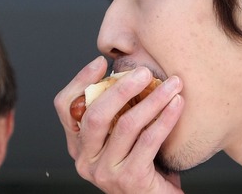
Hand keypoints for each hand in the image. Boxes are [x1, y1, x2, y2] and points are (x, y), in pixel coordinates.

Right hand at [54, 56, 184, 192]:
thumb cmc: (141, 167)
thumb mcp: (119, 139)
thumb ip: (114, 115)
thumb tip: (125, 74)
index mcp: (77, 146)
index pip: (65, 106)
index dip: (80, 81)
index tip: (101, 62)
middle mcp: (84, 160)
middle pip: (95, 114)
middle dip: (121, 88)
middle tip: (144, 72)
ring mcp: (105, 172)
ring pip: (125, 125)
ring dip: (152, 100)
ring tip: (172, 85)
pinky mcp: (129, 179)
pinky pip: (148, 141)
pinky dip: (165, 118)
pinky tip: (177, 105)